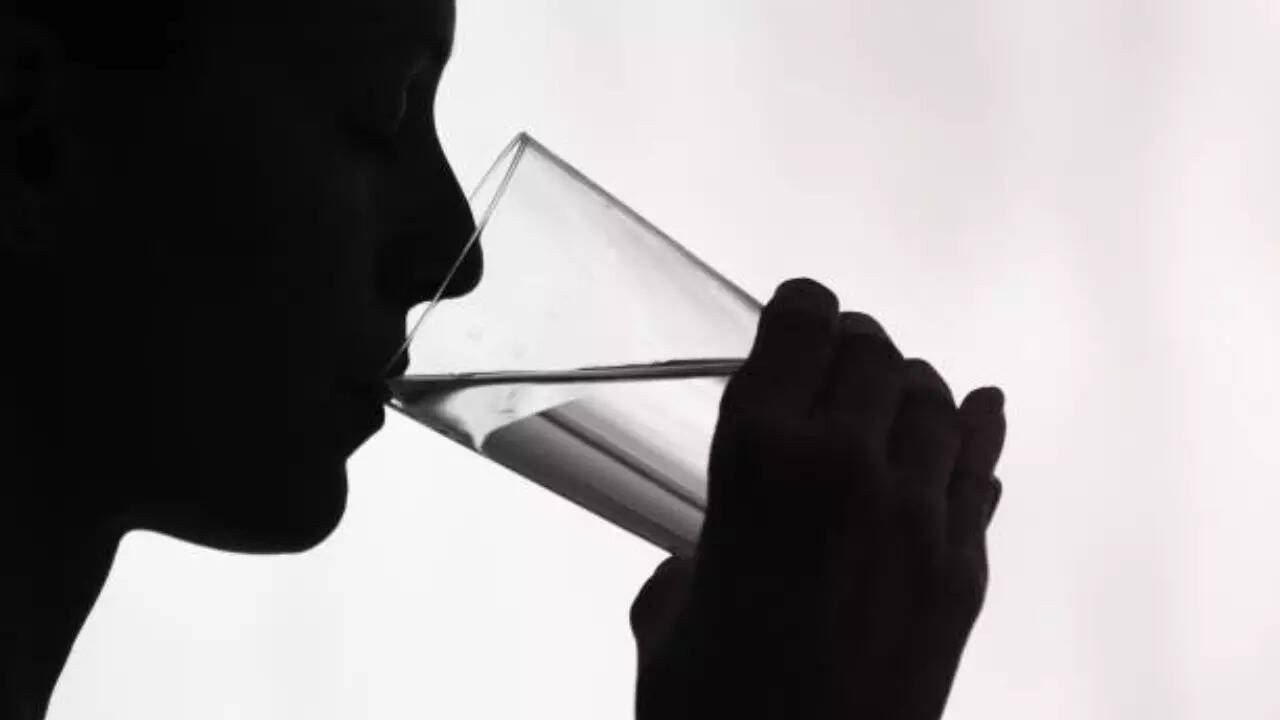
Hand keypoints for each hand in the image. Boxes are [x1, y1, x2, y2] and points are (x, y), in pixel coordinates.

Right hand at [630, 278, 1005, 718]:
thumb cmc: (709, 708)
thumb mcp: (669, 615)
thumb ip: (693, 558)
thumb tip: (710, 558)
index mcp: (759, 456)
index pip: (801, 322)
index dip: (798, 308)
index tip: (792, 315)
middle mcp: (847, 465)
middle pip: (875, 352)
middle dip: (850, 347)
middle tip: (831, 364)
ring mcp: (919, 516)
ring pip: (938, 400)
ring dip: (909, 386)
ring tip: (887, 400)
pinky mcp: (964, 569)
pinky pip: (982, 472)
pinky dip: (977, 435)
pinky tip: (979, 414)